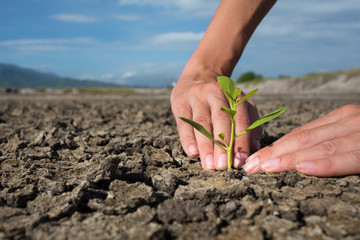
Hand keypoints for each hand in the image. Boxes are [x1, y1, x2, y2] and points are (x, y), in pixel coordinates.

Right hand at [171, 68, 260, 170]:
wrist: (199, 74)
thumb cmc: (222, 98)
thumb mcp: (239, 104)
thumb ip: (250, 123)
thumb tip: (254, 148)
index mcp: (233, 95)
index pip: (239, 119)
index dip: (240, 142)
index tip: (240, 162)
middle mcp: (215, 93)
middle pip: (220, 121)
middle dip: (222, 145)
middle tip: (223, 166)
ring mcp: (196, 97)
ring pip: (202, 123)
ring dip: (206, 146)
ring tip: (209, 165)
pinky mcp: (180, 102)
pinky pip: (184, 122)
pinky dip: (188, 139)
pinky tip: (193, 153)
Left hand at [243, 104, 359, 176]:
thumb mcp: (351, 134)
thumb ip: (328, 140)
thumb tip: (297, 157)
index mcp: (339, 118)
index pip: (300, 133)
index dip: (274, 147)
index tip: (253, 159)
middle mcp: (346, 121)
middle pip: (303, 139)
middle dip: (273, 154)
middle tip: (250, 166)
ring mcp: (359, 132)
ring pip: (318, 147)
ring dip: (288, 158)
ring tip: (264, 167)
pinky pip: (345, 157)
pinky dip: (323, 164)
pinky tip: (301, 168)